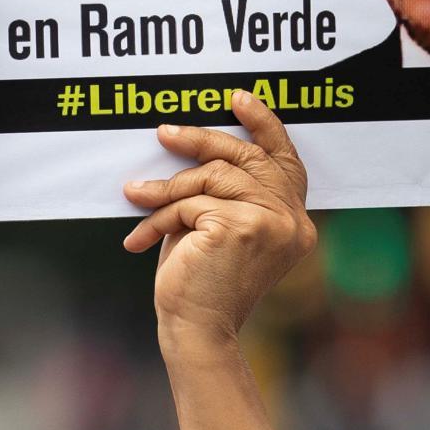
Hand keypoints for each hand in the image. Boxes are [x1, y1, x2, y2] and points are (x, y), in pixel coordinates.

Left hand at [122, 91, 314, 347]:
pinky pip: (190, 203)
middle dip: (200, 140)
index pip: (285, 160)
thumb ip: (219, 191)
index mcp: (294, 221)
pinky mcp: (240, 227)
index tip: (239, 98)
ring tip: (136, 197)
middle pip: (244, 157)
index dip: (264, 125)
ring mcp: (271, 223)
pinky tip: (139, 239)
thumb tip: (188, 144)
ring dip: (166, 189)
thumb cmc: (200, 280)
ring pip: (209, 178)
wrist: (195, 330)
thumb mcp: (215, 227)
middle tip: (164, 133)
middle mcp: (292, 221)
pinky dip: (159, 218)